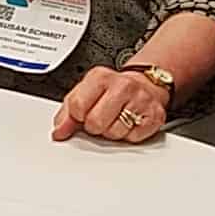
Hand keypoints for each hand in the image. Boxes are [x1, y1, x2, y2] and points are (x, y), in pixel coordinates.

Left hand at [52, 66, 169, 144]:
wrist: (145, 84)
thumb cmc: (111, 90)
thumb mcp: (84, 92)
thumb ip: (67, 112)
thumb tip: (59, 132)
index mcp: (100, 77)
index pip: (77, 106)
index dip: (76, 117)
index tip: (81, 115)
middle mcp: (122, 85)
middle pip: (95, 122)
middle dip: (94, 126)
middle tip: (100, 118)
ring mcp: (141, 100)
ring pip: (114, 133)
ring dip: (111, 131)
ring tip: (115, 119)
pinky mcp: (155, 116)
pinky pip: (133, 138)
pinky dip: (128, 135)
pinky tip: (129, 122)